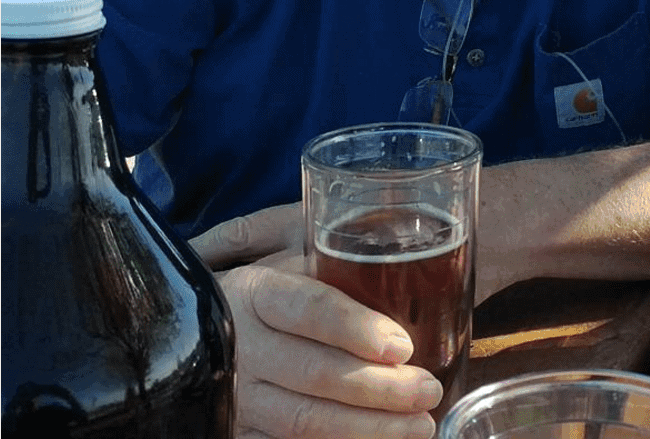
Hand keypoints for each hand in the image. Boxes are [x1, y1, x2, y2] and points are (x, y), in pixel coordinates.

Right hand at [191, 205, 442, 438]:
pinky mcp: (236, 429)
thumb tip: (400, 255)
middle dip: (378, 388)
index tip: (402, 346)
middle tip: (427, 390)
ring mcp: (236, 394)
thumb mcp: (284, 256)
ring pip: (303, 420)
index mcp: (257, 291)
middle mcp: (242, 345)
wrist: (196, 324)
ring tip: (419, 426)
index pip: (311, 309)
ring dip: (367, 427)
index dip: (357, 329)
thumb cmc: (263, 283)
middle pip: (314, 371)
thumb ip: (329, 259)